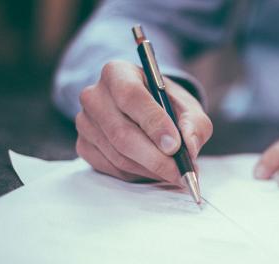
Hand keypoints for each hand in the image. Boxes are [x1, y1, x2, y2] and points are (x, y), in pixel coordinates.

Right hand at [75, 60, 211, 182]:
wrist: (146, 111)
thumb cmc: (166, 105)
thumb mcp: (188, 107)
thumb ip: (194, 124)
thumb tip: (189, 147)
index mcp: (117, 73)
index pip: (131, 96)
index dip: (154, 123)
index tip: (175, 146)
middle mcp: (94, 95)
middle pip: (122, 133)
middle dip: (156, 158)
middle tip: (181, 172)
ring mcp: (85, 122)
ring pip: (118, 155)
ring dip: (150, 169)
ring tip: (175, 172)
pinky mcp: (84, 146)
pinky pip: (112, 168)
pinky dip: (138, 175)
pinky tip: (155, 170)